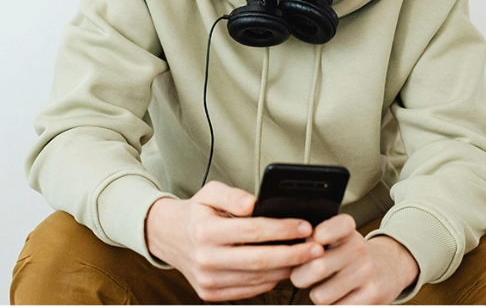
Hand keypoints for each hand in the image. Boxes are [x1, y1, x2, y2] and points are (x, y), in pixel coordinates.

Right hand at [145, 181, 324, 301]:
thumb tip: (253, 203)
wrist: (168, 237)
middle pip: (260, 260)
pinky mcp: (211, 293)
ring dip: (286, 269)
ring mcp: (208, 280)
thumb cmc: (196, 213)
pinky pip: (249, 290)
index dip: (283, 229)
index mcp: (205, 231)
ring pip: (258, 278)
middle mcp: (206, 258)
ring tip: (307, 258)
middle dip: (294, 255)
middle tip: (317, 248)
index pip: (253, 231)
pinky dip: (271, 280)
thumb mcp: (209, 192)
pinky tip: (285, 268)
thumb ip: (232, 194)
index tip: (305, 226)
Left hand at [290, 214, 419, 304]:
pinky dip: (332, 306)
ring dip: (317, 296)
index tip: (314, 241)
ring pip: (321, 296)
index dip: (320, 234)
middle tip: (301, 277)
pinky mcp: (372, 296)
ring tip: (323, 289)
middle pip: (317, 268)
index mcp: (348, 232)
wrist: (391, 267)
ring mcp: (366, 274)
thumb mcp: (340, 237)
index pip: (334, 228)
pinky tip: (338, 298)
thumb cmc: (353, 253)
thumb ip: (317, 240)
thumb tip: (296, 253)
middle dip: (300, 276)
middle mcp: (359, 250)